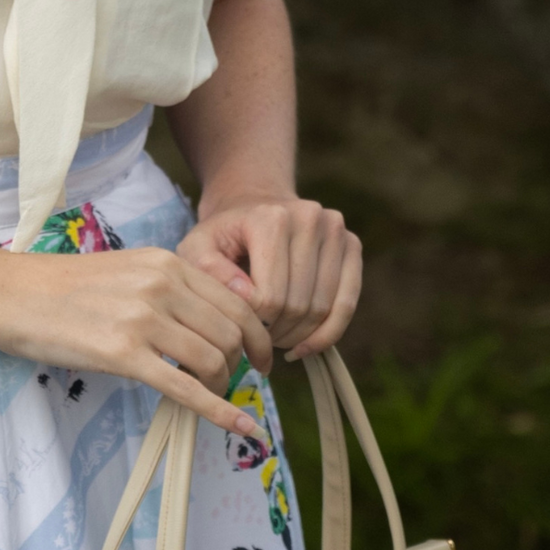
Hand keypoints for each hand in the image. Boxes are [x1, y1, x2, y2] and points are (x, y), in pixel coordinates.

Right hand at [0, 247, 275, 437]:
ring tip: (209, 395)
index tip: (261, 358)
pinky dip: (219, 412)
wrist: (9, 293)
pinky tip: (238, 428)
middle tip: (234, 383)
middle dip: (241, 365)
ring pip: (213, 361)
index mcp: (165, 262)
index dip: (257, 335)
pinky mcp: (122, 354)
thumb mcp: (126, 271)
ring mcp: (142, 319)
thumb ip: (168, 290)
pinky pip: (186, 388)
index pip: (236, 301)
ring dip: (222, 386)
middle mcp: (161, 284)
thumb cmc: (60, 287)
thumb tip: (208, 327)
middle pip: (231, 333)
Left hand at [178, 196, 360, 359]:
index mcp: (271, 218)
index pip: (270, 296)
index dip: (253, 322)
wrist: (250, 203)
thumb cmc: (222, 234)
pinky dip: (328, 333)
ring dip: (300, 336)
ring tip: (275, 338)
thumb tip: (246, 297)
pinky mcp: (351, 244)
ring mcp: (335, 230)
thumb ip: (210, 272)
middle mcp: (310, 218)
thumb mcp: (197, 249)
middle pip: (299, 305)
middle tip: (257, 339)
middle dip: (276, 333)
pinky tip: (304, 346)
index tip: (238, 323)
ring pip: (324, 308)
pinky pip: (348, 303)